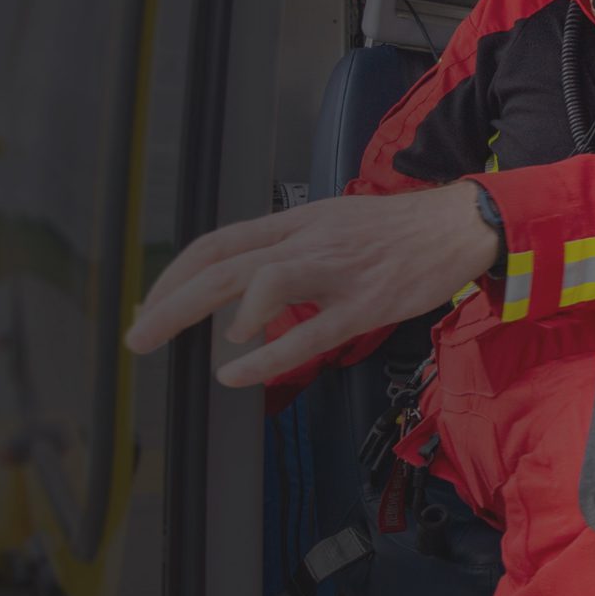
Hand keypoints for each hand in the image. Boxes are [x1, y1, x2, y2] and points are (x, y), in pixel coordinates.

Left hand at [122, 182, 500, 386]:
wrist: (458, 225)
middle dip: (169, 299)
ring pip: (256, 283)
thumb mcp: (333, 225)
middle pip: (222, 263)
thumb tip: (249, 284)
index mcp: (296, 223)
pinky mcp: (364, 303)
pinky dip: (265, 354)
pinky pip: (308, 331)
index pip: (220, 242)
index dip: (177, 273)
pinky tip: (237, 373)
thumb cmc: (397, 233)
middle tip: (136, 334)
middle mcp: (306, 240)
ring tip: (173, 347)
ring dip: (202, 314)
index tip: (150, 304)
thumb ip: (291, 251)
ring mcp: (335, 271)